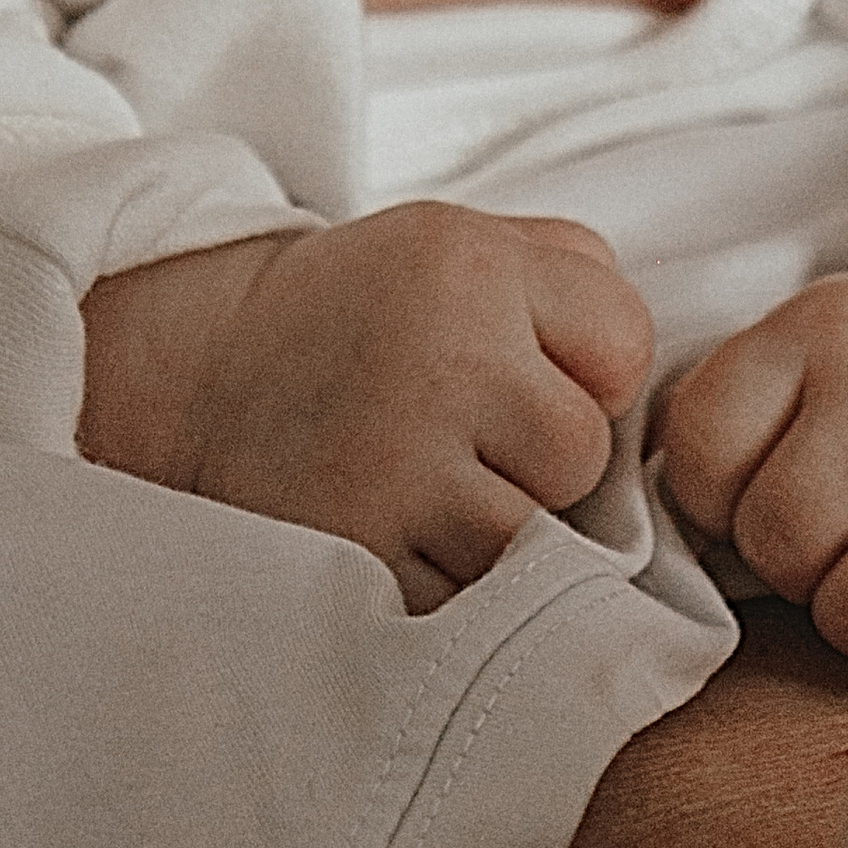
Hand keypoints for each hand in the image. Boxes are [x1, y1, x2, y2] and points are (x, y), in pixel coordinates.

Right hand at [78, 203, 654, 609]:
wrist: (201, 373)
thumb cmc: (364, 316)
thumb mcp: (463, 244)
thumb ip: (578, 279)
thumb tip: (646, 384)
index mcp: (472, 266)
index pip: (626, 346)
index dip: (586, 371)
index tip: (518, 370)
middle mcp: (440, 358)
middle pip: (583, 454)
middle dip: (539, 460)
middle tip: (460, 437)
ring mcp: (396, 465)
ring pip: (533, 540)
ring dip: (495, 531)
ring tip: (426, 488)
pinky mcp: (359, 557)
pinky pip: (466, 602)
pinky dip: (445, 586)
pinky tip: (398, 535)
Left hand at [653, 252, 847, 666]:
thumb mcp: (831, 358)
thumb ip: (747, 421)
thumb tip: (660, 539)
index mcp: (820, 321)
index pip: (699, 446)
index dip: (725, 493)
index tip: (785, 479)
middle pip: (761, 527)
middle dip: (793, 552)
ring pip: (816, 587)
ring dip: (842, 593)